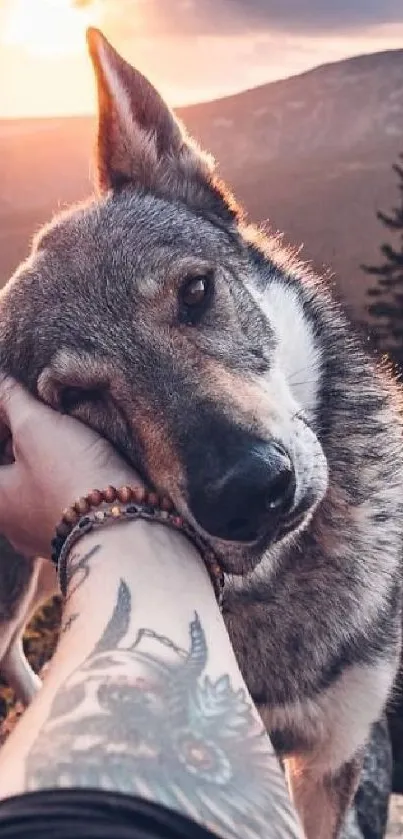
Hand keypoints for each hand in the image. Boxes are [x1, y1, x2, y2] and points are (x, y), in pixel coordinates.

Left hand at [0, 377, 140, 557]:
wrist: (126, 528)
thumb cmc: (72, 476)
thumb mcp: (36, 426)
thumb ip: (13, 400)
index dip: (2, 425)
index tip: (16, 405)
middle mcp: (12, 526)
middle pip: (7, 474)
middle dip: (19, 444)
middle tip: (38, 417)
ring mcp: (44, 537)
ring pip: (34, 490)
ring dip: (45, 463)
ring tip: (64, 437)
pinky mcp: (76, 540)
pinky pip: (61, 504)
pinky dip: (66, 482)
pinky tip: (85, 465)